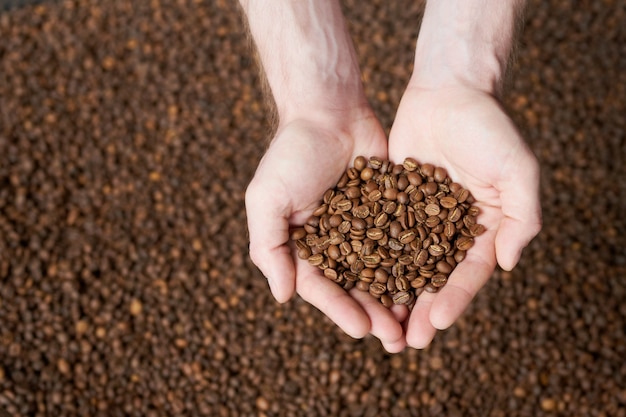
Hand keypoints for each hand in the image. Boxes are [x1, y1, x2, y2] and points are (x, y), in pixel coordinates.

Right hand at [245, 109, 407, 351]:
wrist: (329, 109)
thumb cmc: (291, 153)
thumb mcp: (266, 199)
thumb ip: (269, 248)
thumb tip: (283, 298)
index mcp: (303, 245)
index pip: (321, 286)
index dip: (340, 309)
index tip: (362, 329)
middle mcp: (334, 242)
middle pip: (355, 286)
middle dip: (374, 313)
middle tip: (397, 339)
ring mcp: (364, 226)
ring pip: (384, 270)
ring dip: (398, 297)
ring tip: (418, 322)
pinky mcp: (390, 208)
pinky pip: (405, 240)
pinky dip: (417, 261)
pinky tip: (433, 281)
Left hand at [388, 86, 541, 347]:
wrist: (448, 88)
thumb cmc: (488, 125)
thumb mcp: (517, 168)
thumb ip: (523, 216)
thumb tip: (509, 265)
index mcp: (484, 227)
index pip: (468, 272)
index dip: (453, 299)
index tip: (435, 324)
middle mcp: (451, 228)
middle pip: (434, 277)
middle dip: (420, 309)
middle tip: (403, 343)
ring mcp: (420, 216)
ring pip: (404, 262)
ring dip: (392, 295)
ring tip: (377, 325)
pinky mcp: (393, 200)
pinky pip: (380, 234)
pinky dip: (370, 258)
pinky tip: (354, 282)